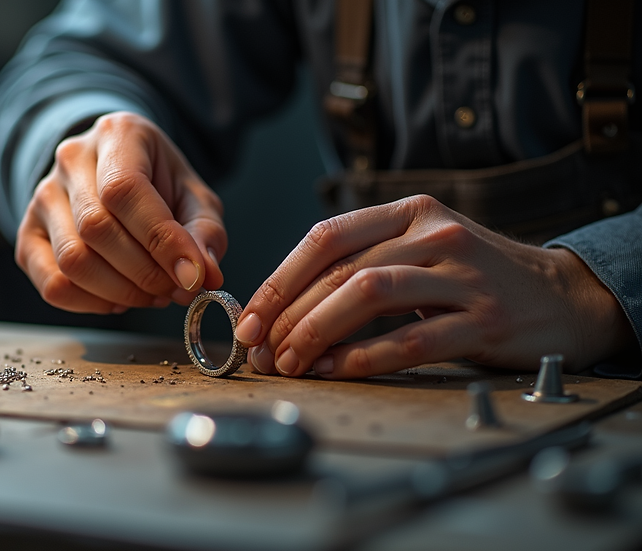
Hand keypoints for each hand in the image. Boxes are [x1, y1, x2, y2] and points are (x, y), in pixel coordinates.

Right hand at [16, 112, 225, 313]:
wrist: (115, 174)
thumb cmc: (159, 185)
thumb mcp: (194, 196)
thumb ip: (205, 232)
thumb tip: (204, 275)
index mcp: (116, 135)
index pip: (125, 190)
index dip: (160, 240)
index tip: (193, 277)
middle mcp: (70, 160)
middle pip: (96, 229)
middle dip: (145, 273)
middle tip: (176, 290)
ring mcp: (43, 198)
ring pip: (72, 260)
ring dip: (121, 292)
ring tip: (152, 294)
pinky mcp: (28, 235)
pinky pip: (52, 283)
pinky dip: (91, 304)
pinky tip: (118, 299)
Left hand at [234, 195, 633, 377]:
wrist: (561, 297)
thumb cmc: (474, 278)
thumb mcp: (419, 250)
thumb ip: (361, 264)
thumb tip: (282, 308)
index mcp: (409, 212)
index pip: (325, 238)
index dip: (279, 280)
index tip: (249, 317)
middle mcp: (433, 234)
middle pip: (340, 270)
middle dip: (288, 315)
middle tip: (260, 350)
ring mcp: (461, 275)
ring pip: (368, 296)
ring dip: (316, 333)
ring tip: (290, 363)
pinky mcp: (484, 320)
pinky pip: (408, 340)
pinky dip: (361, 358)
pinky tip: (333, 371)